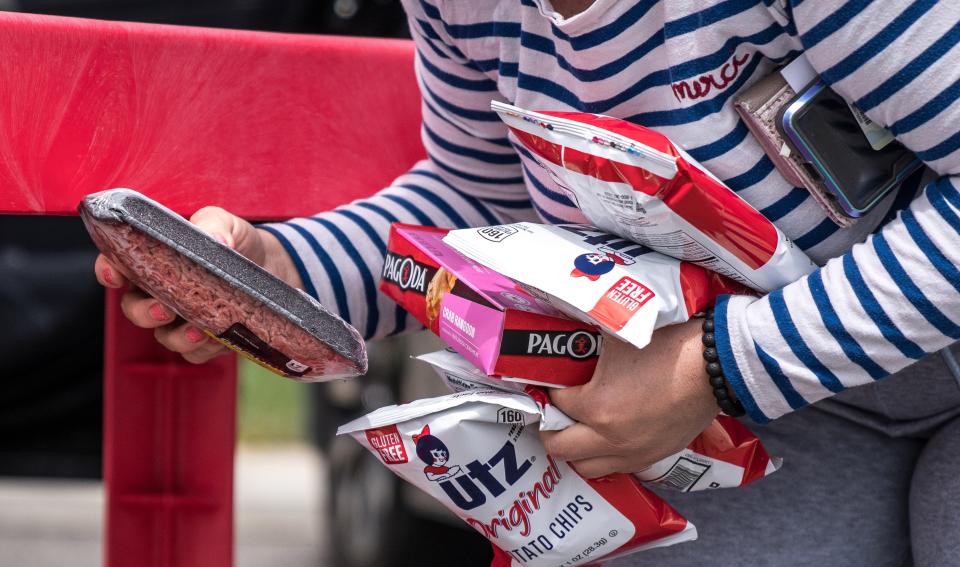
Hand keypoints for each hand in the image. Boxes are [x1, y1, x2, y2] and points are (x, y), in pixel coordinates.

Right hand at [93, 206, 302, 363]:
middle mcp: (161, 293)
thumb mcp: (226, 223)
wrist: (271, 267)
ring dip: (176, 337)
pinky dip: (204, 349)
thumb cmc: (237, 241)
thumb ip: (214, 224)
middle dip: (143, 313)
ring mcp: (181, 320)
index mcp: (155, 260)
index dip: (108, 271)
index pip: (118, 265)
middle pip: (134, 309)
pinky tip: (219, 339)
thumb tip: (216, 240)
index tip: (114, 276)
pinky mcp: (205, 341)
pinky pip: (194, 354)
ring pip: (163, 336)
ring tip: (198, 330)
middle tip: (163, 309)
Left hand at [540, 320, 719, 477]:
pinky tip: (605, 437)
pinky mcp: (654, 456)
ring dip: (574, 450)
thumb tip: (565, 339)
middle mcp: (611, 439)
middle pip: (560, 448)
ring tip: (574, 429)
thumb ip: (586, 343)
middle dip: (549, 429)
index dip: (548, 390)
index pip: (556, 405)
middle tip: (550, 412)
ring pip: (587, 468)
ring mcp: (634, 453)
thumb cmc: (667, 347)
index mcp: (597, 408)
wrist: (715, 365)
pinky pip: (617, 467)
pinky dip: (604, 456)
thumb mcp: (617, 337)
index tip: (548, 381)